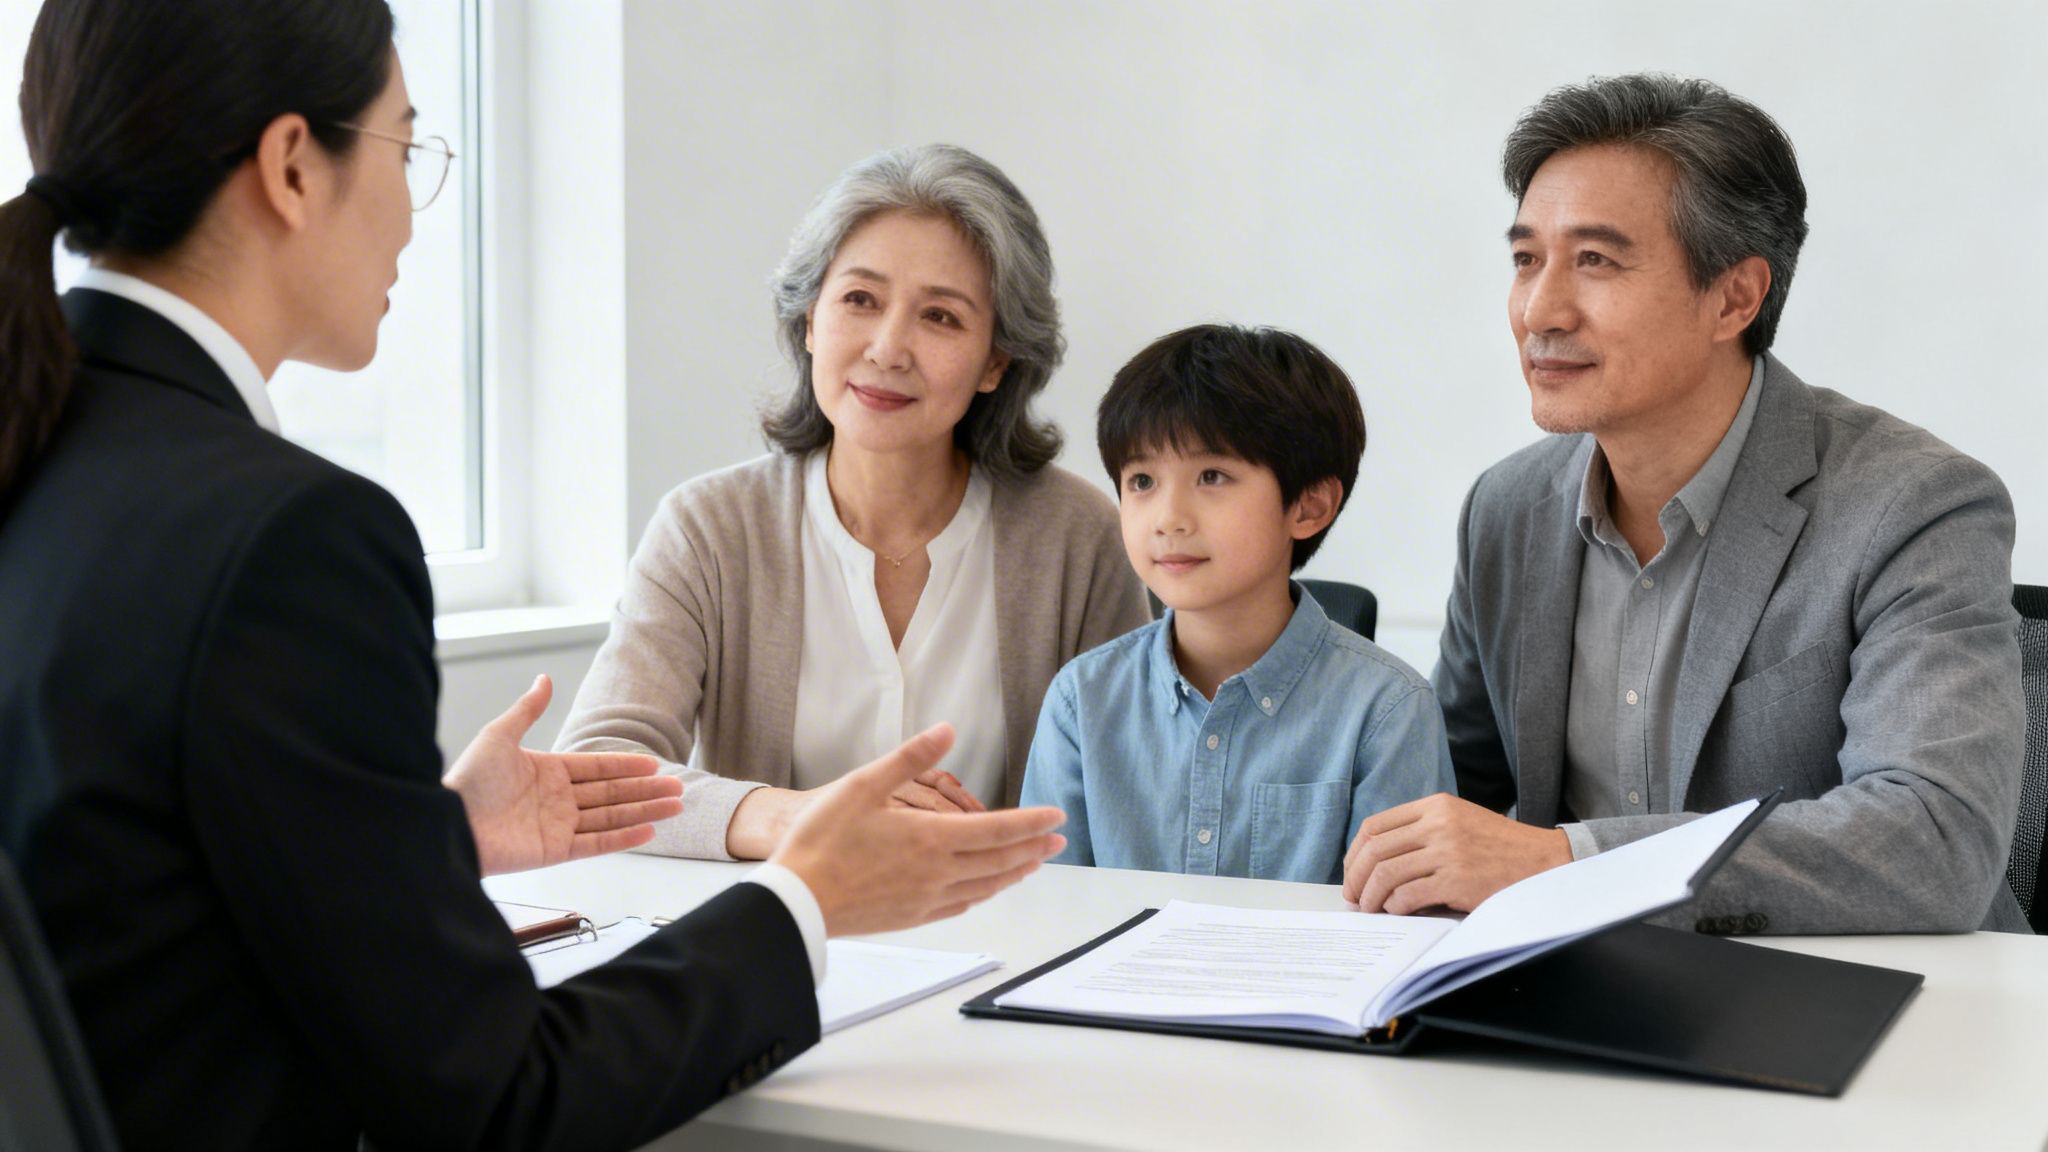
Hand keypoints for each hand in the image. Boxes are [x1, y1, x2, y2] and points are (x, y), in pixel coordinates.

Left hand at [444, 675, 682, 875]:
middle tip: (678, 788)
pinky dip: (624, 838)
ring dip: (644, 811)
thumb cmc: (468, 780)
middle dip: (646, 791)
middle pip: (611, 793)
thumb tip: (544, 679)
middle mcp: (557, 799)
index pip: (596, 768)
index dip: (625, 765)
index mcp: (546, 772)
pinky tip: (649, 831)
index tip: (653, 764)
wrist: (449, 822)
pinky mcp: (555, 850)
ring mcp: (558, 826)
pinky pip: (596, 843)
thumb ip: (528, 710)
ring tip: (675, 807)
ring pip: (611, 817)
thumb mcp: (499, 736)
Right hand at [770, 724, 1065, 935]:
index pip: (997, 829)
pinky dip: (984, 893)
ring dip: (1015, 872)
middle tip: (1058, 839)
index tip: (1056, 816)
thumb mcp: (863, 785)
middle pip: (1000, 860)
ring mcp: (927, 899)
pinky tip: (986, 889)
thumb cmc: (823, 840)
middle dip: (1034, 848)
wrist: (797, 901)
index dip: (1032, 823)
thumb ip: (910, 758)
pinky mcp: (913, 916)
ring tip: (1034, 862)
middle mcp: (937, 872)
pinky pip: (962, 905)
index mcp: (930, 838)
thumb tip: (948, 730)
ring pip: (986, 886)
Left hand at [1341, 793, 1570, 913]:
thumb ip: (1422, 831)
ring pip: (1386, 874)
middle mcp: (1438, 824)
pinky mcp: (1456, 879)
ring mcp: (1447, 851)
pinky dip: (1395, 906)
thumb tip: (1377, 861)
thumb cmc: (1500, 847)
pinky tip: (1397, 911)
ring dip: (1371, 896)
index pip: (1376, 826)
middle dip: (1356, 878)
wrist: (1544, 862)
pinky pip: (1408, 895)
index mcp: (1435, 806)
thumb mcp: (1459, 821)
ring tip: (1371, 908)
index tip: (1352, 873)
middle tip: (1354, 897)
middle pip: (1375, 850)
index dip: (1356, 853)